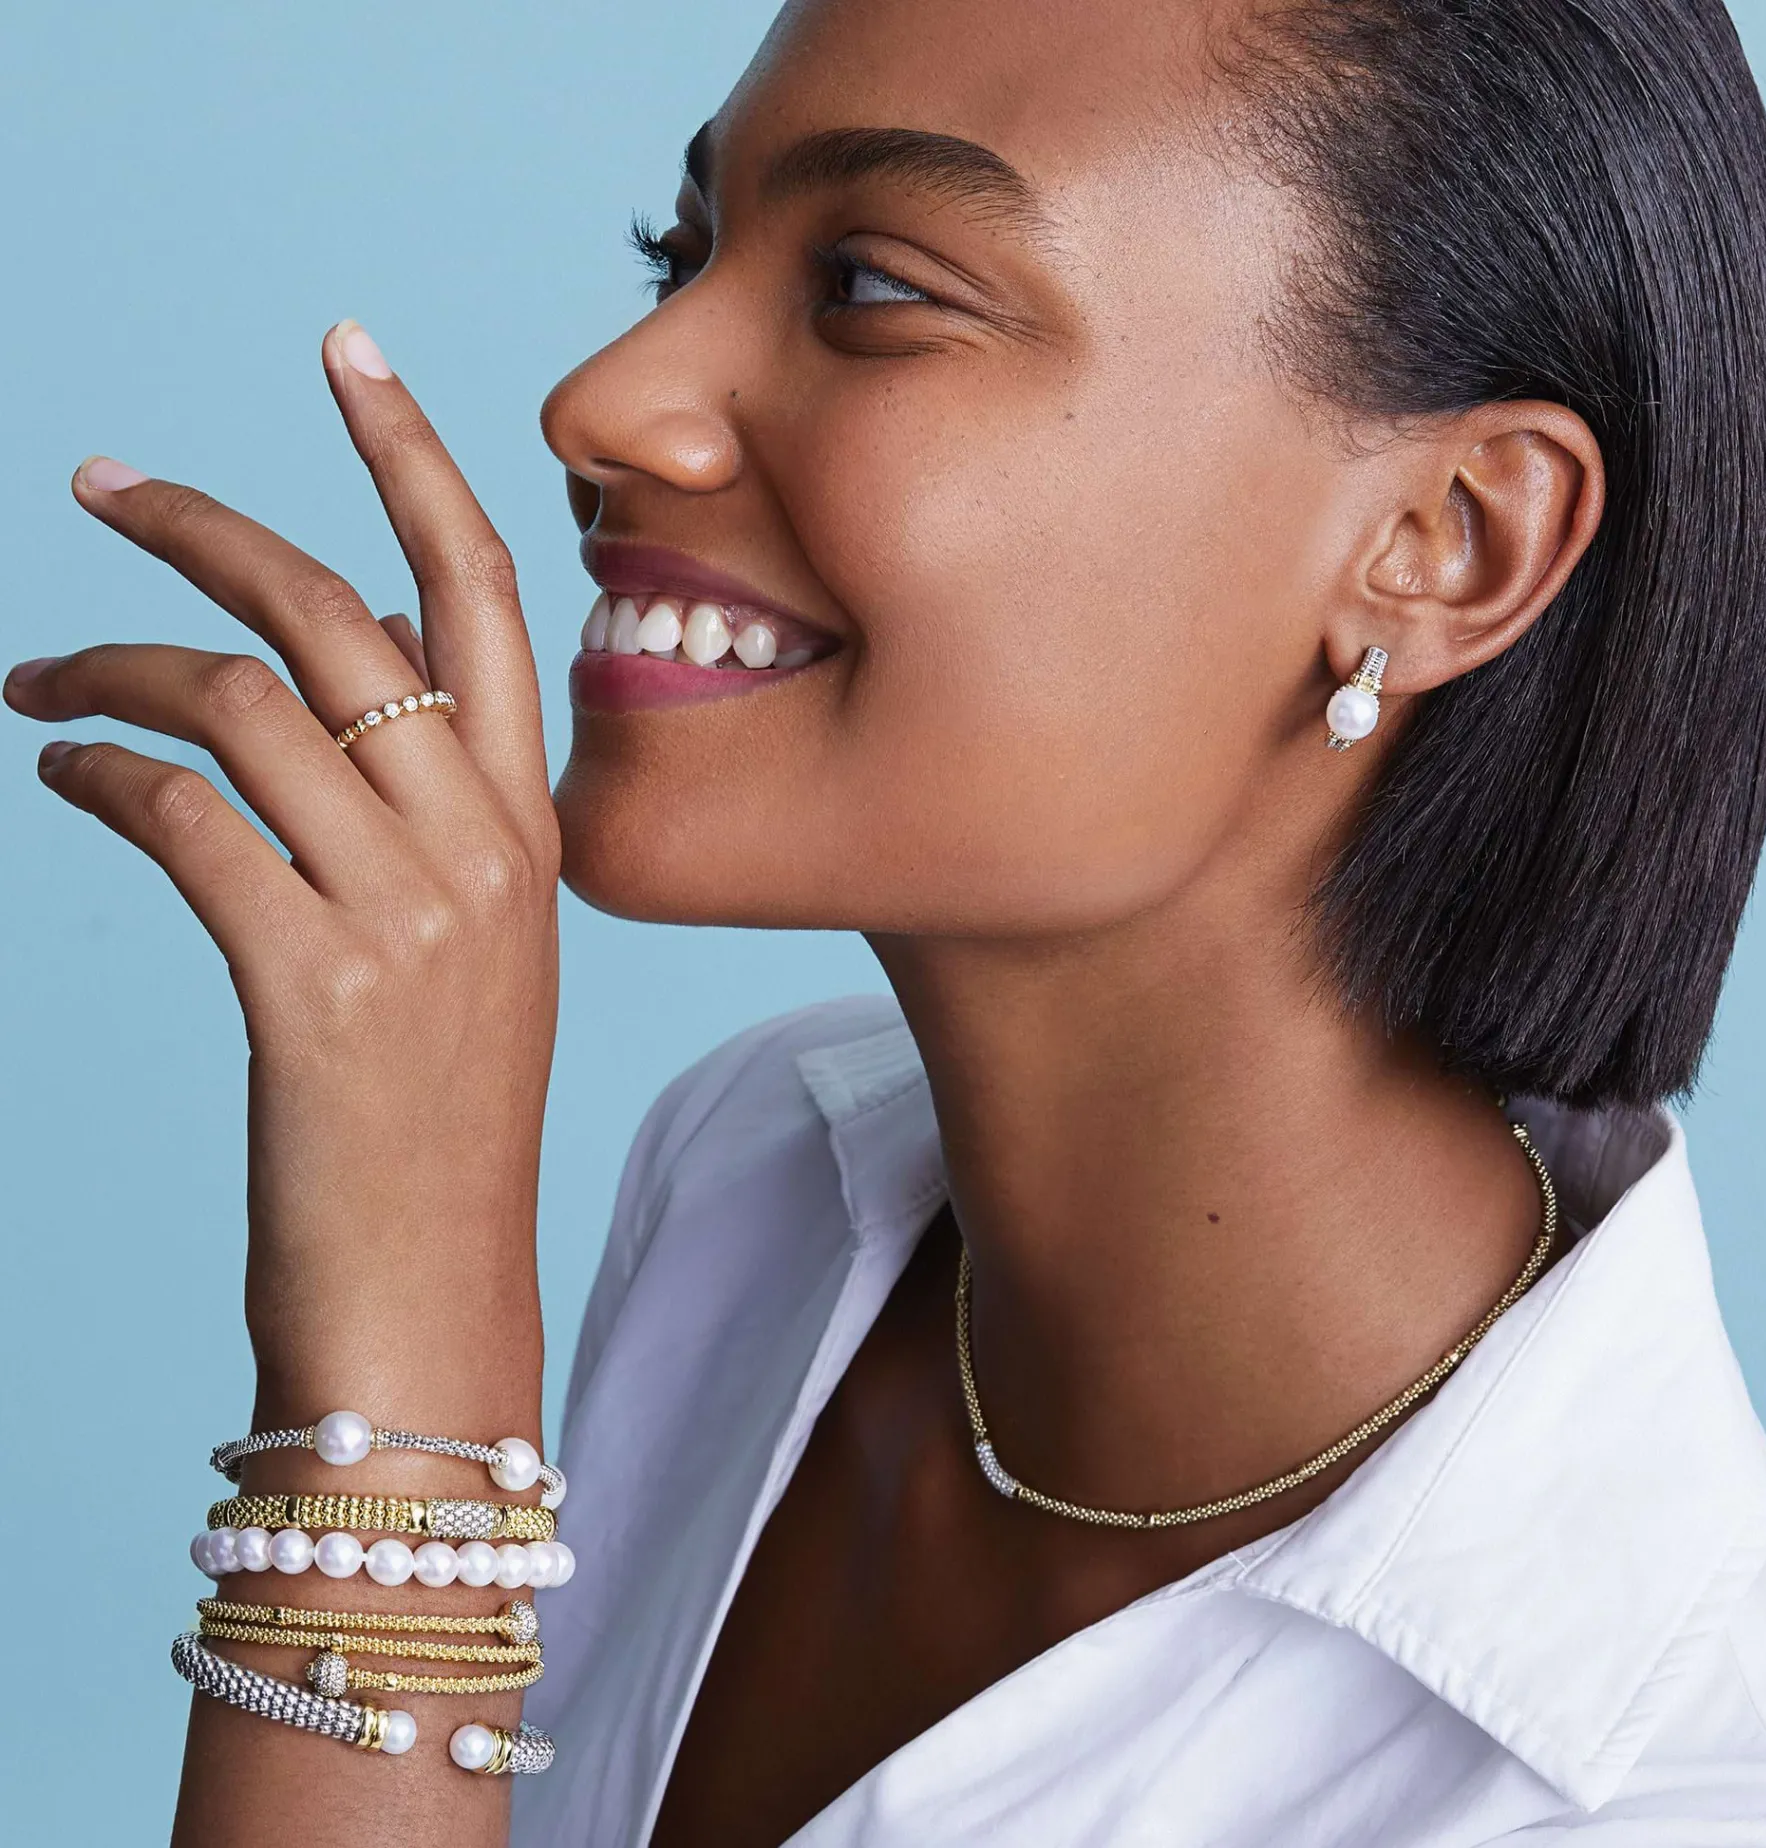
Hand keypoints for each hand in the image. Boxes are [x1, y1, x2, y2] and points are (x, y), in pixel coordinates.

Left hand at [5, 321, 559, 1414]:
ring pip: (250, 701)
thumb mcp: (467, 958)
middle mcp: (485, 852)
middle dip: (213, 526)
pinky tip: (58, 774)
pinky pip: (185, 818)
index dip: (416, 460)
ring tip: (34, 680)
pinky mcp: (315, 985)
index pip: (487, 601)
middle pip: (346, 618)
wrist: (435, 1296)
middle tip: (102, 485)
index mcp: (531, 835)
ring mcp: (411, 916)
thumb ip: (429, 829)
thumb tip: (306, 715)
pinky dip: (100, 773)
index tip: (347, 352)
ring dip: (115, 664)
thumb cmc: (436, 1131)